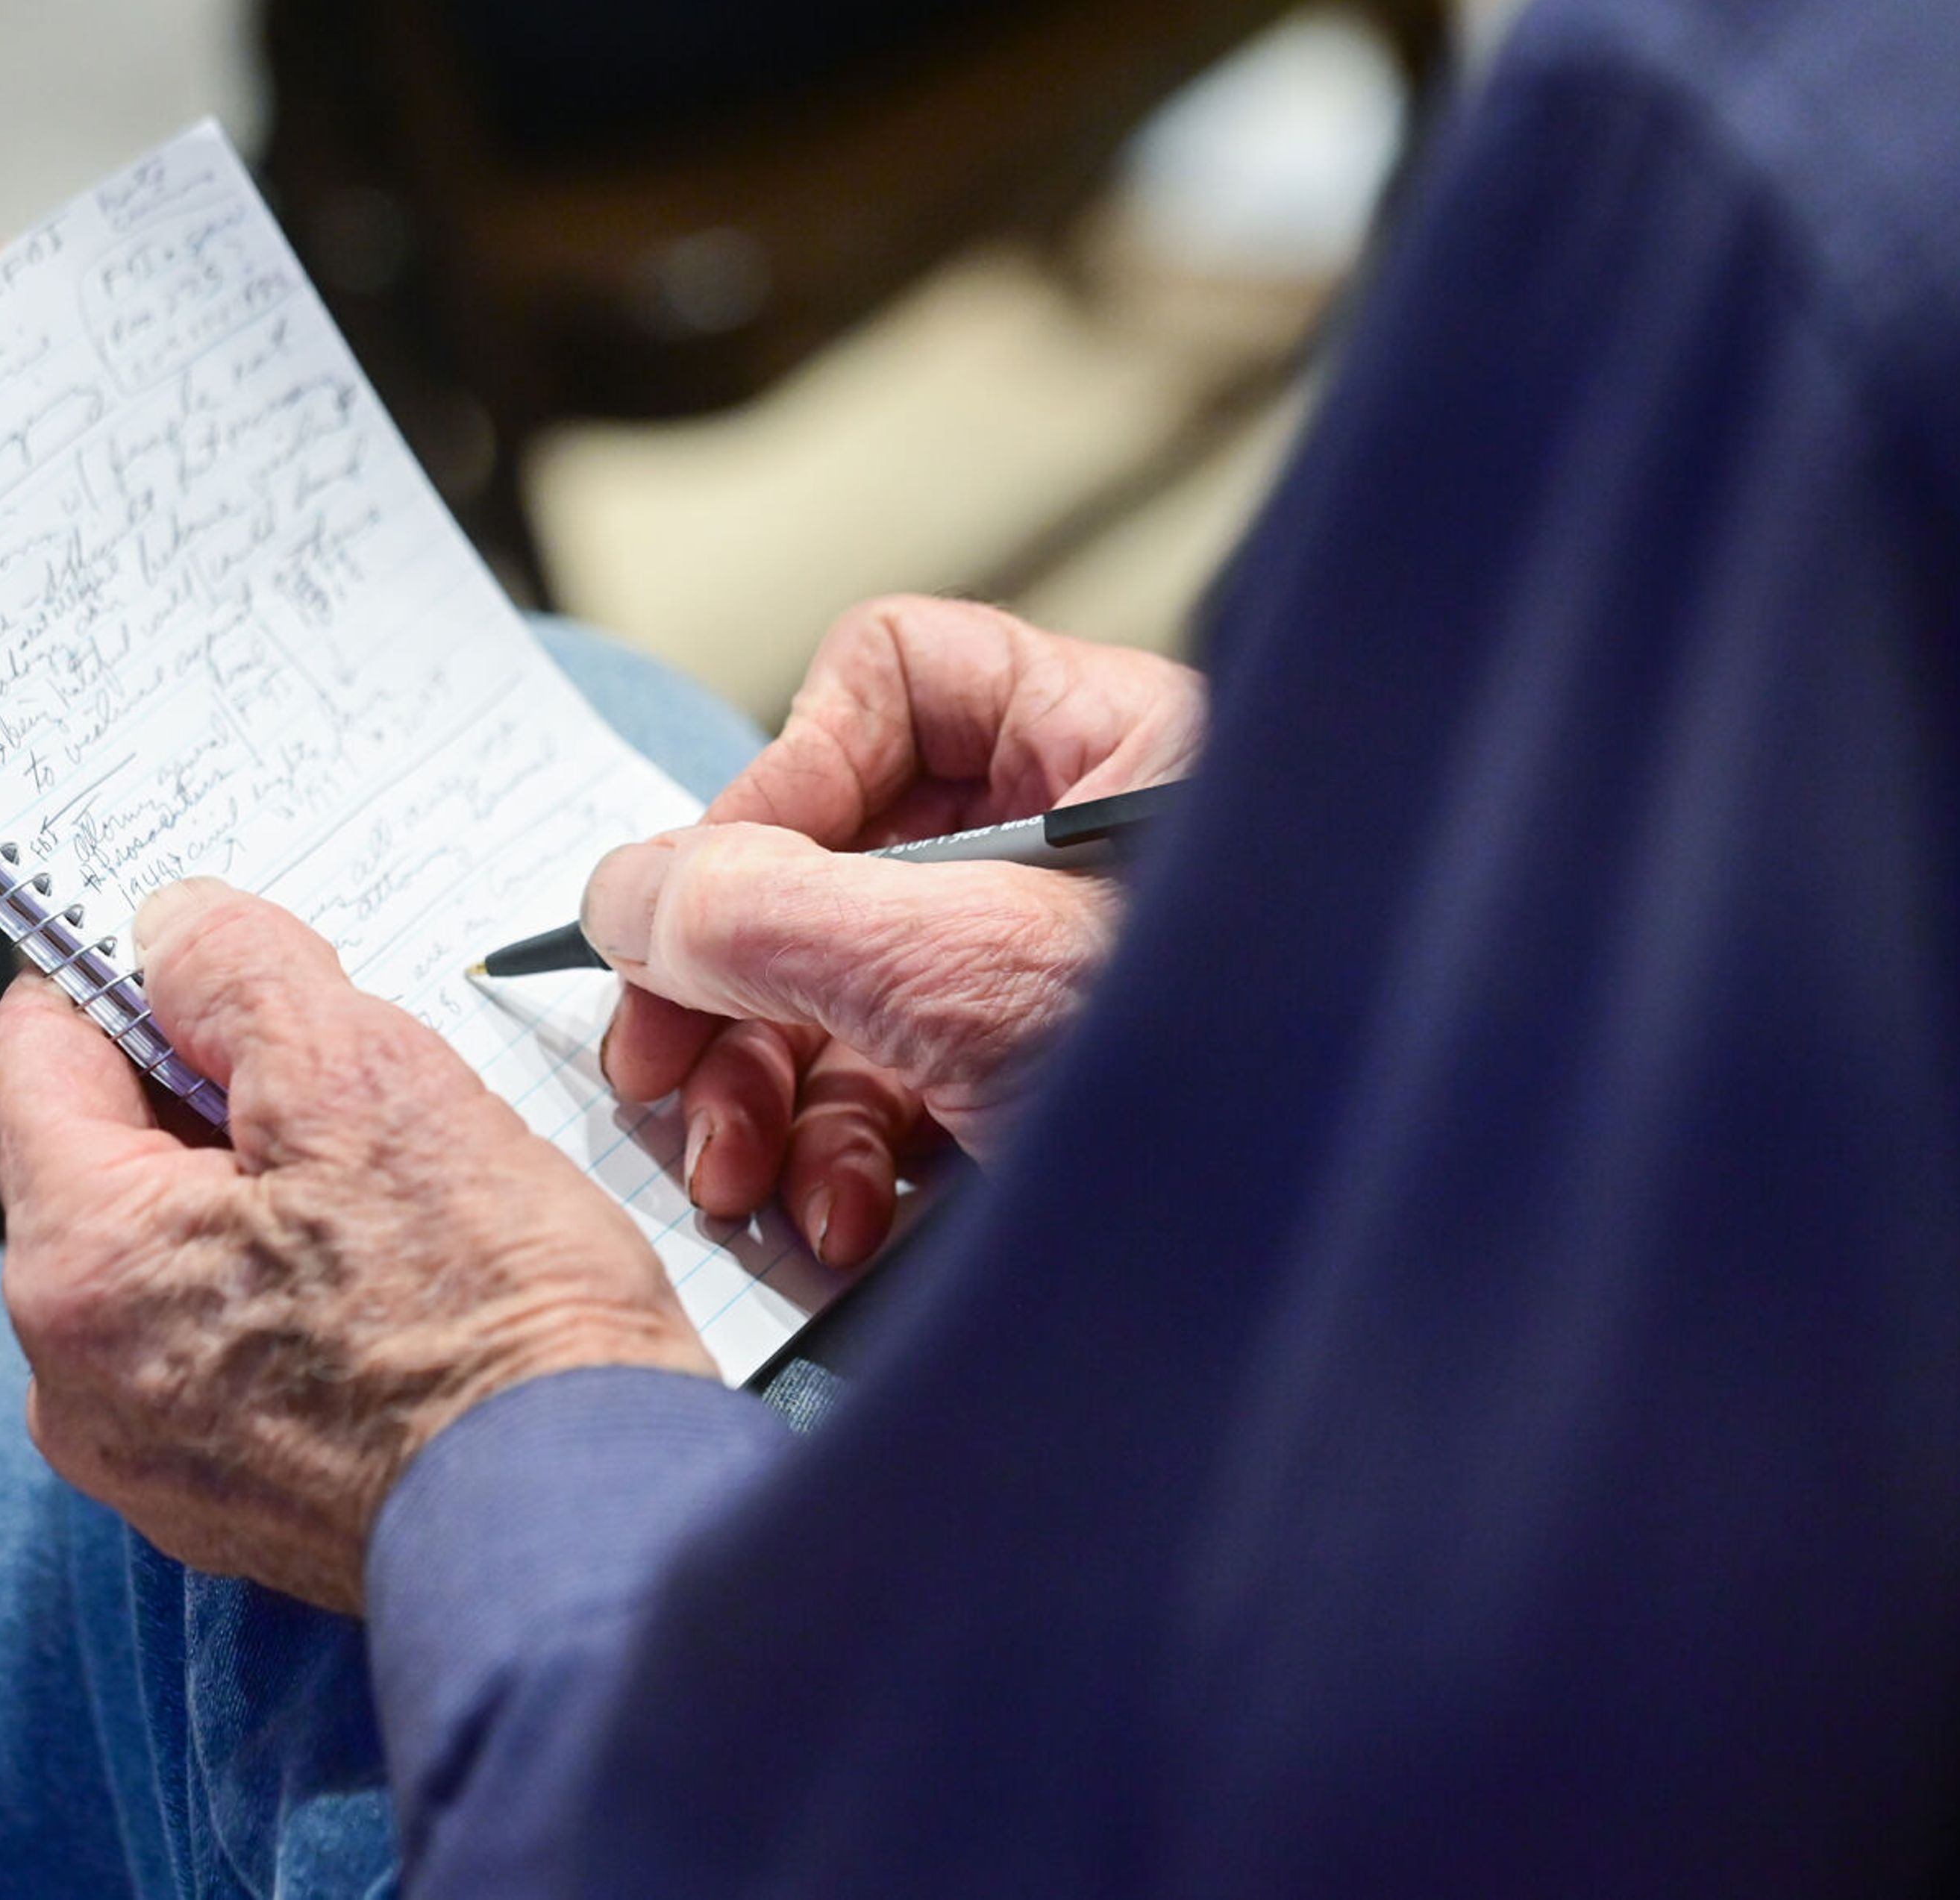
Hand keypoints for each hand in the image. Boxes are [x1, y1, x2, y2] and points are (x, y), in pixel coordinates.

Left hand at [0, 879, 712, 1613]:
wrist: (595, 1528)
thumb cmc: (494, 1322)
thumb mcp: (367, 1079)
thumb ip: (240, 973)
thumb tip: (173, 928)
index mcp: (79, 1267)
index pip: (33, 1050)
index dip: (118, 969)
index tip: (199, 945)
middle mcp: (77, 1382)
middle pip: (107, 1156)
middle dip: (214, 1087)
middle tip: (346, 1071)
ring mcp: (153, 1457)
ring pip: (176, 1252)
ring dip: (263, 1191)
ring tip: (397, 1186)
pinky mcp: (234, 1504)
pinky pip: (229, 1346)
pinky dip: (294, 1292)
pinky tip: (401, 1279)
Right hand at [587, 597, 1205, 1265]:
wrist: (1334, 1276)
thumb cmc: (1234, 1078)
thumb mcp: (957, 967)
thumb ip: (768, 914)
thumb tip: (625, 891)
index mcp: (1101, 747)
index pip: (889, 683)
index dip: (780, 782)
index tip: (713, 899)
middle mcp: (1072, 850)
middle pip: (835, 859)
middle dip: (734, 985)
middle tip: (655, 1073)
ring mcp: (1051, 978)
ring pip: (847, 990)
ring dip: (767, 1093)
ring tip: (739, 1178)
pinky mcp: (1035, 1092)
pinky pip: (897, 1088)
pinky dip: (842, 1155)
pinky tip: (833, 1217)